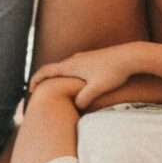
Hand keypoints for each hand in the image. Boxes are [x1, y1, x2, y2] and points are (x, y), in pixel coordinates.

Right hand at [30, 43, 145, 108]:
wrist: (131, 56)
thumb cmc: (114, 72)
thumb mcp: (97, 88)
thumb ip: (84, 98)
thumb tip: (76, 106)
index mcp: (72, 65)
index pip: (46, 71)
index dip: (36, 81)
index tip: (30, 91)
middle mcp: (75, 59)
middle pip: (54, 69)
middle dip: (45, 81)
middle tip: (40, 93)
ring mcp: (84, 58)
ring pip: (66, 68)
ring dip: (58, 78)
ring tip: (56, 90)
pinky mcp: (93, 59)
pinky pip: (76, 68)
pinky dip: (70, 76)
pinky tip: (76, 84)